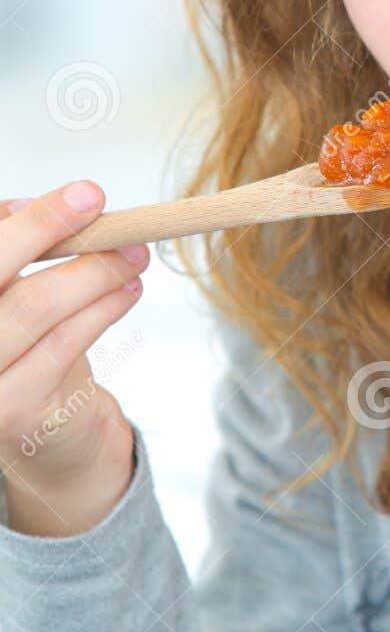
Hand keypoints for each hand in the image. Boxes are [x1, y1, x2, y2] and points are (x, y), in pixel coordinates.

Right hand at [0, 184, 149, 534]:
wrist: (45, 438)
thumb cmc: (25, 349)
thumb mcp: (12, 291)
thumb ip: (13, 248)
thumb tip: (32, 206)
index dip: (28, 218)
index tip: (84, 193)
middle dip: (51, 229)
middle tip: (102, 206)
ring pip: (36, 306)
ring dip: (94, 272)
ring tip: (133, 255)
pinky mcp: (9, 412)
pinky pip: (63, 345)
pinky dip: (102, 309)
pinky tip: (128, 291)